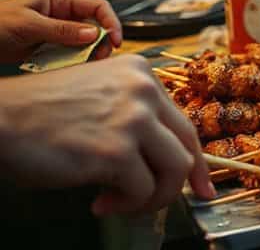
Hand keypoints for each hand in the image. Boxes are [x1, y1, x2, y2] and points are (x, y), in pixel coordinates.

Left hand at [0, 0, 122, 63]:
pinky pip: (68, 54)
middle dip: (100, 42)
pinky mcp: (47, 48)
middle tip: (100, 58)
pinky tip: (68, 68)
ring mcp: (54, 31)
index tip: (116, 41)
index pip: (97, 6)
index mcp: (58, 0)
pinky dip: (72, 62)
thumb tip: (93, 34)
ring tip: (84, 65)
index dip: (111, 22)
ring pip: (83, 43)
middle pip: (94, 26)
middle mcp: (60, 14)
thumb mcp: (28, 25)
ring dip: (86, 54)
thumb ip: (62, 30)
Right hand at [0, 55, 215, 214]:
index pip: (183, 120)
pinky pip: (141, 190)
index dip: (196, 156)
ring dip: (152, 197)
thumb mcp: (99, 97)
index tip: (200, 181)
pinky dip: (126, 205)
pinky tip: (100, 203)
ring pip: (174, 170)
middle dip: (189, 180)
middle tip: (189, 199)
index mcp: (140, 73)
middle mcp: (143, 90)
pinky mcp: (116, 150)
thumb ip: (134, 117)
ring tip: (123, 203)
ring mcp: (132, 119)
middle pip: (187, 145)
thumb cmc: (39, 113)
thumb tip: (160, 157)